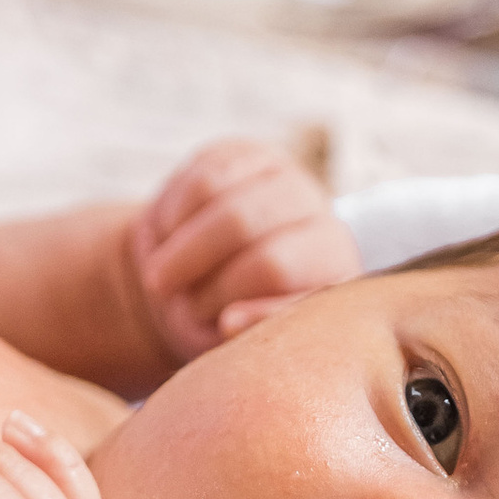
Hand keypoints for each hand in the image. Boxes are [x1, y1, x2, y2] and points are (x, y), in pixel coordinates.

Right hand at [129, 135, 360, 362]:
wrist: (206, 270)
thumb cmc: (225, 318)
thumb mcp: (239, 343)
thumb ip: (245, 336)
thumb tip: (229, 322)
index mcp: (336, 281)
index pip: (309, 297)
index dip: (266, 311)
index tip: (225, 324)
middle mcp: (326, 226)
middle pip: (266, 257)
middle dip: (210, 282)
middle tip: (164, 295)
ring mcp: (290, 185)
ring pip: (229, 209)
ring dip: (182, 248)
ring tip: (163, 272)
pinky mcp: (249, 155)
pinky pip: (203, 179)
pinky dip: (174, 213)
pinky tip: (168, 233)